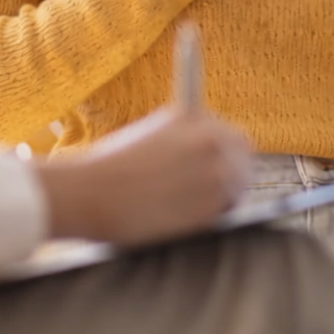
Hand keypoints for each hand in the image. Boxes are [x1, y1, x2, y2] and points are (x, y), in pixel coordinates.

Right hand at [34, 107, 250, 245]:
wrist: (90, 192)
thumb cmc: (110, 165)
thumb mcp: (151, 134)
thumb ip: (184, 138)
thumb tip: (208, 155)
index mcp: (192, 116)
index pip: (233, 137)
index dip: (226, 153)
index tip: (221, 166)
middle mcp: (209, 141)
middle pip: (243, 161)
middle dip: (231, 173)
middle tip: (216, 190)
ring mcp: (214, 175)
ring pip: (236, 189)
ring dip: (221, 197)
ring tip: (189, 204)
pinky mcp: (210, 208)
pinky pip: (223, 213)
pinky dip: (209, 217)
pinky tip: (183, 216)